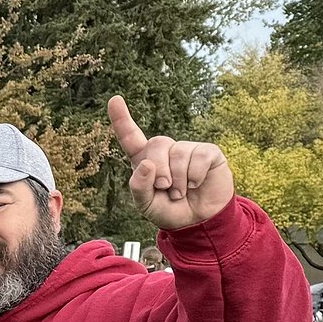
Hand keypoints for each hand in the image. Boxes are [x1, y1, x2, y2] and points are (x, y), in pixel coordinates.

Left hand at [110, 95, 232, 232]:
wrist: (197, 221)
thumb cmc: (169, 210)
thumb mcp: (146, 205)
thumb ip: (139, 187)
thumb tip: (146, 164)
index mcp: (145, 161)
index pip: (131, 137)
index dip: (122, 119)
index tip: (114, 100)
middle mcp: (166, 151)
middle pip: (156, 144)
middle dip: (158, 170)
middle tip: (164, 188)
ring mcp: (187, 149)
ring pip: (178, 154)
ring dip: (178, 180)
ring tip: (181, 192)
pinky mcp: (208, 152)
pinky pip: (199, 157)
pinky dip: (195, 176)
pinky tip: (196, 184)